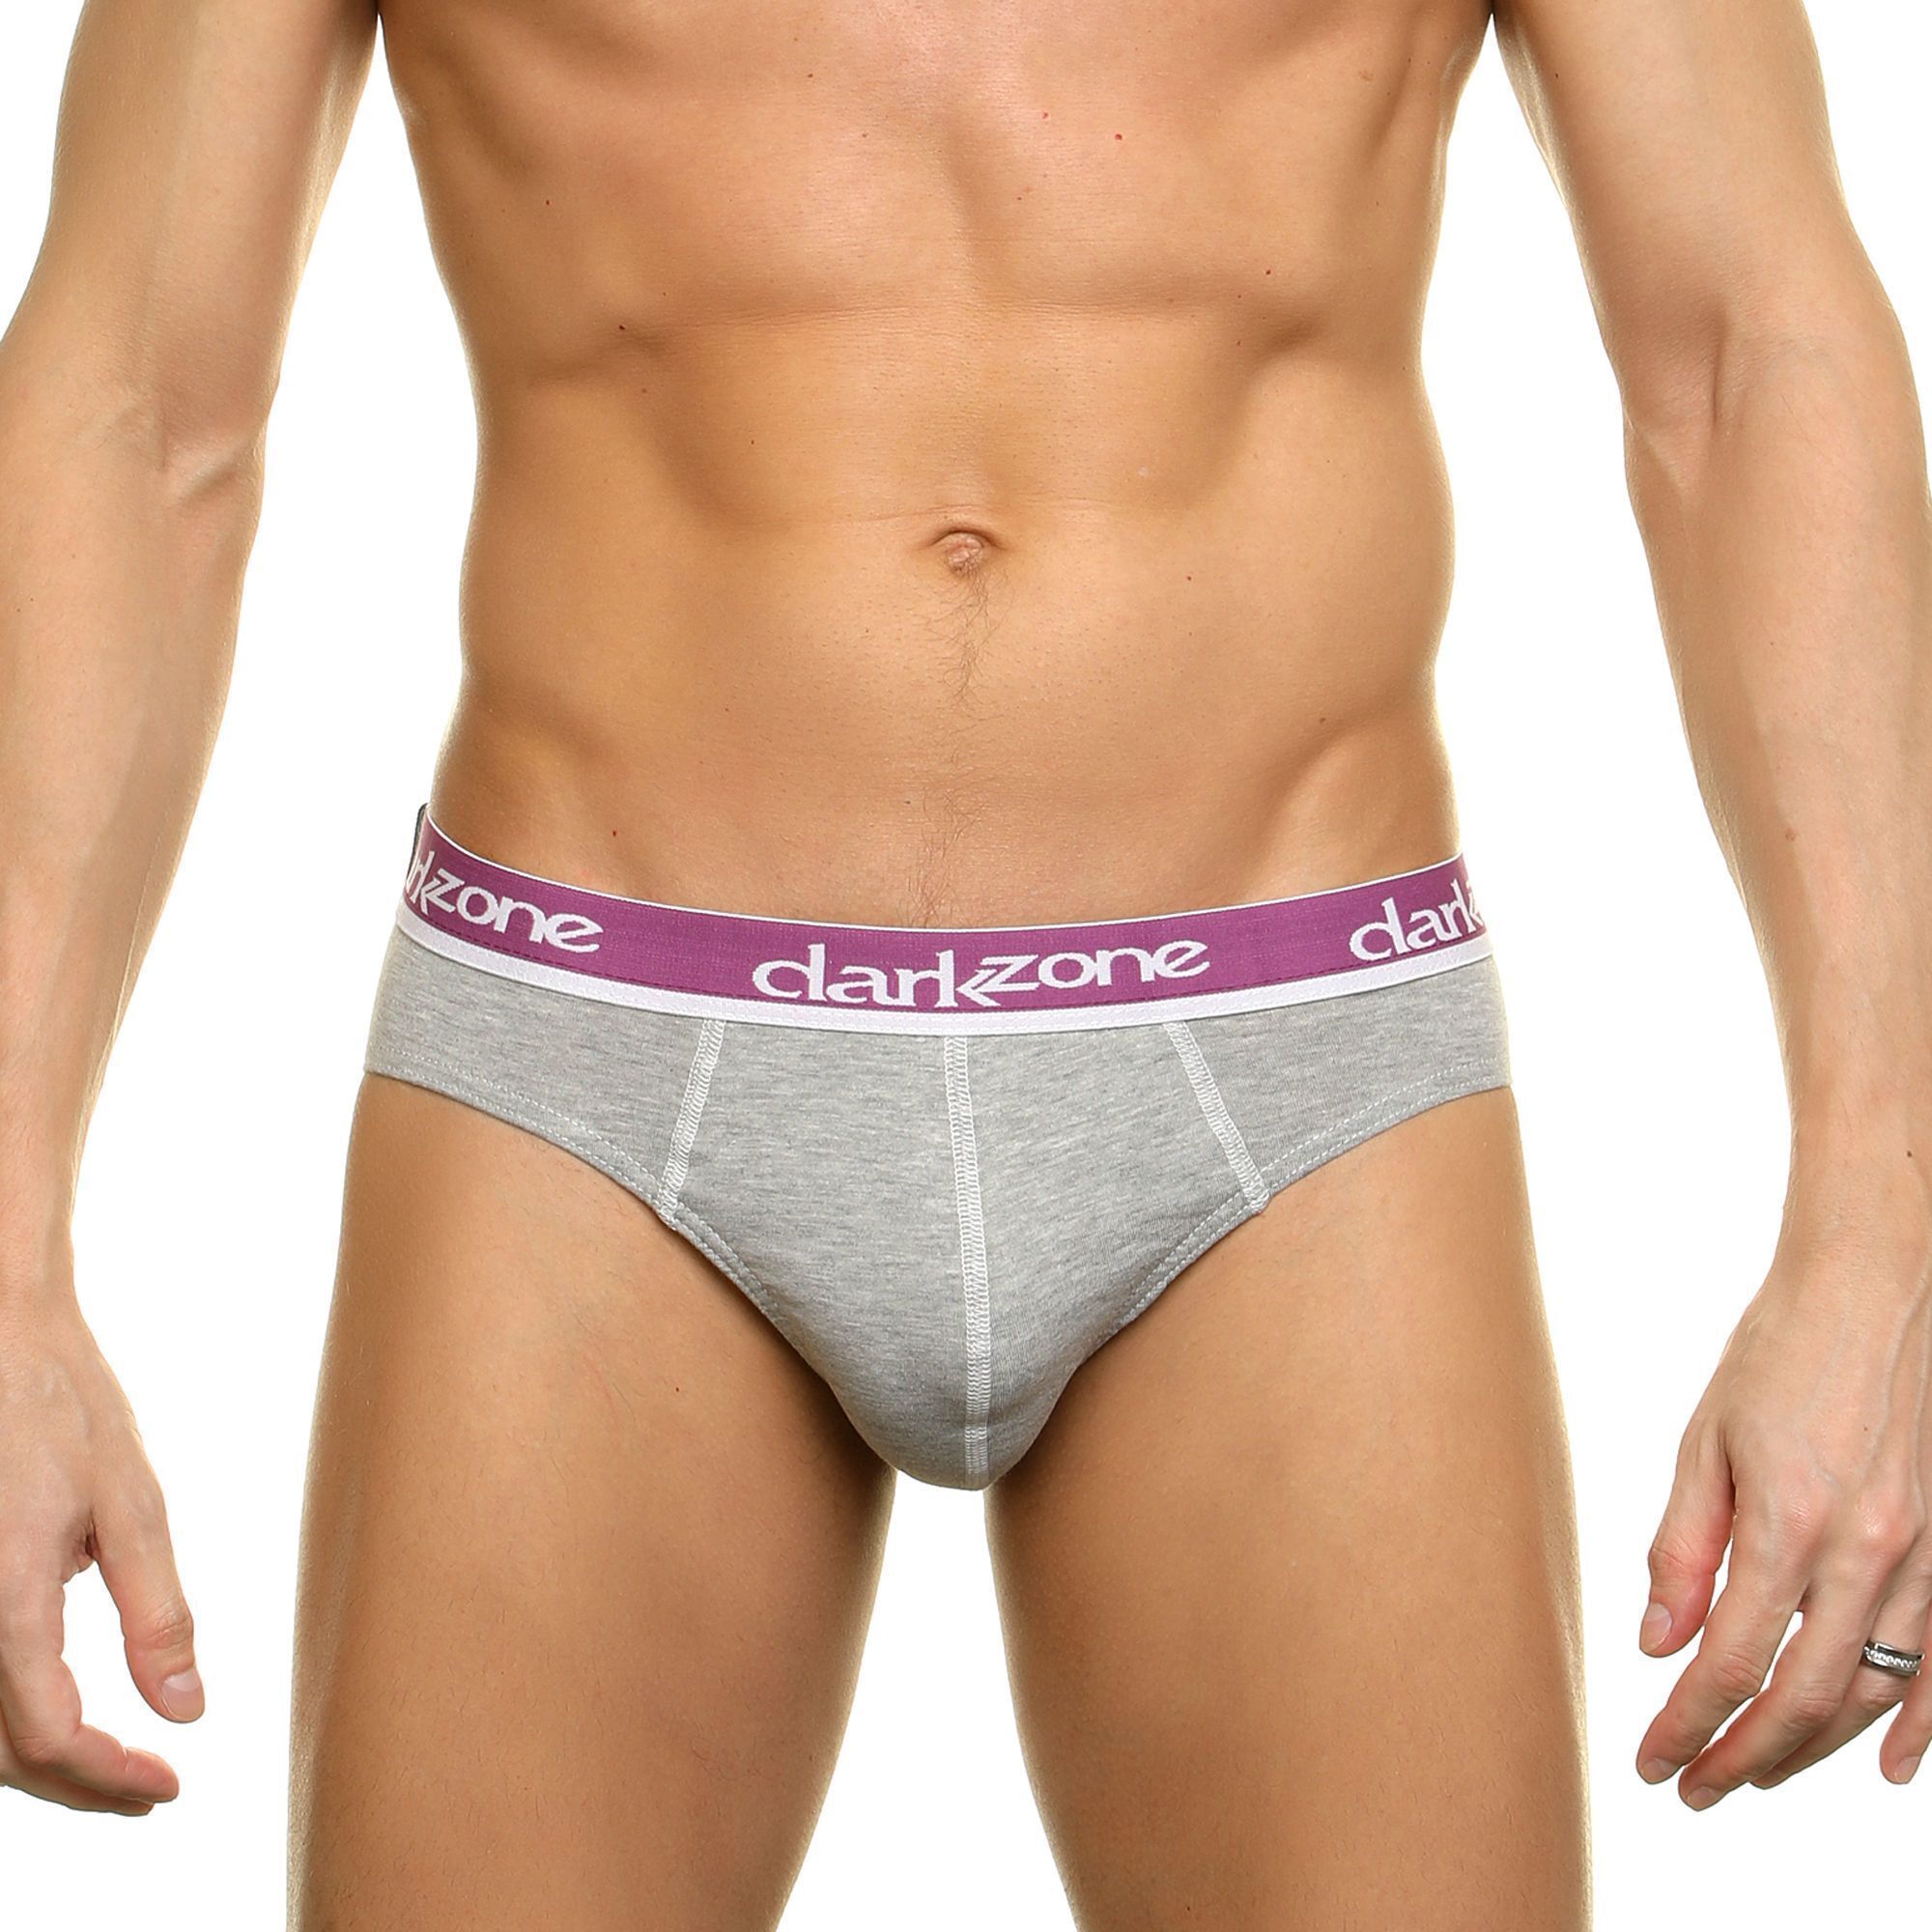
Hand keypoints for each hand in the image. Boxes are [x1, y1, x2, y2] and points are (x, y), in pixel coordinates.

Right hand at [0, 1284, 201, 1814]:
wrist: (1, 1339)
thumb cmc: (66, 1410)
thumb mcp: (133, 1504)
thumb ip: (157, 1612)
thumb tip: (186, 1710)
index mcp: (7, 1597)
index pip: (46, 1735)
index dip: (107, 1777)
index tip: (169, 1785)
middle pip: (1, 1751)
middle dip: (77, 1785)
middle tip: (149, 1793)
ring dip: (40, 1763)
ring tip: (115, 1770)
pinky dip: (11, 1718)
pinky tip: (61, 1719)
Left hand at [1635, 1224, 1931, 1806]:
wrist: (1879, 1289)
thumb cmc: (1781, 1351)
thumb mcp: (1706, 1440)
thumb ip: (1684, 1547)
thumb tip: (1659, 1642)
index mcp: (1790, 1525)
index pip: (1728, 1662)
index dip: (1687, 1724)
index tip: (1653, 1760)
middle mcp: (1867, 1554)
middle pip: (1802, 1697)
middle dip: (1741, 1754)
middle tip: (1694, 1786)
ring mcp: (1924, 1555)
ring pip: (1872, 1693)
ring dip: (1810, 1747)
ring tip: (1754, 1771)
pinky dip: (1921, 1725)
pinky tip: (1885, 1767)